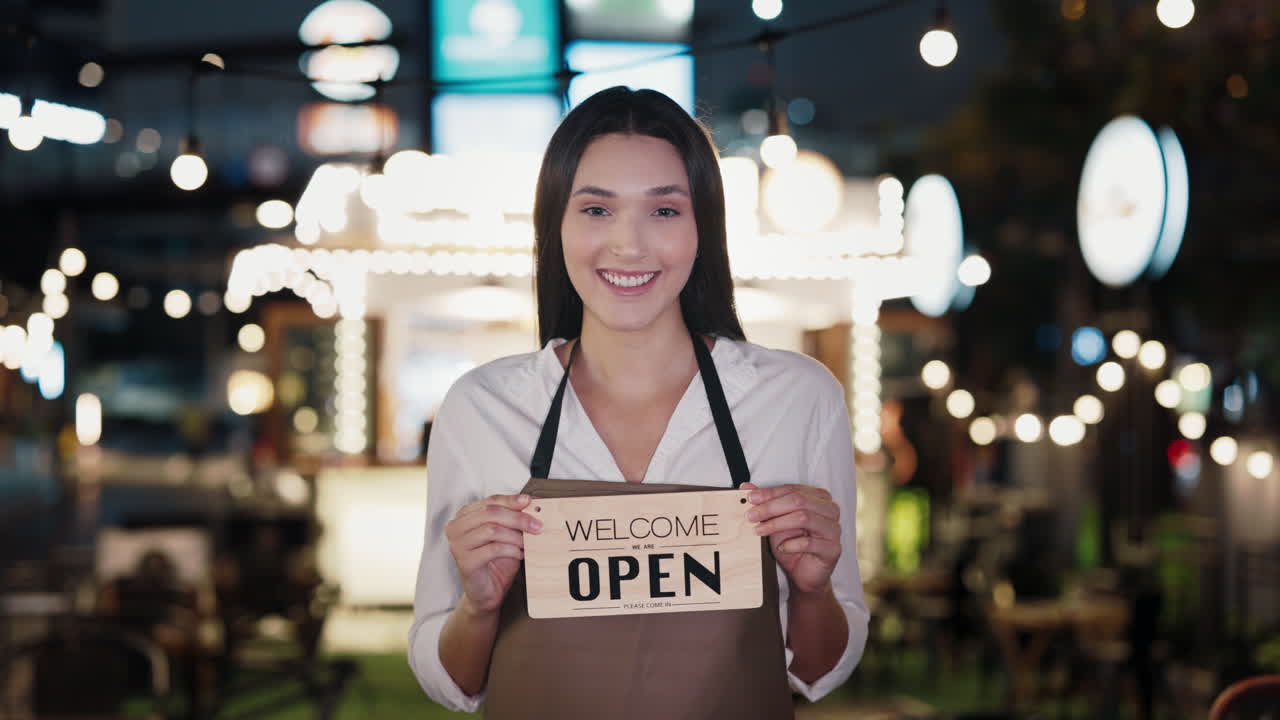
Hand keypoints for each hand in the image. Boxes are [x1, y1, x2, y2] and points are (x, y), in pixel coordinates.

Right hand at [444, 494, 541, 613]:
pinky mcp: (465, 561)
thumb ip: (514, 518)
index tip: (530, 501)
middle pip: (491, 513)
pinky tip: (519, 555)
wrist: (487, 592)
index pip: (491, 501)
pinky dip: (511, 550)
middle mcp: (456, 527)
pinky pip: (493, 549)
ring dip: (515, 536)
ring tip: (527, 544)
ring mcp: (458, 544)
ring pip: (492, 530)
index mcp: (465, 515)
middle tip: (537, 525)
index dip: (512, 500)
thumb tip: (532, 503)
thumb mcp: (507, 534)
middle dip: (518, 518)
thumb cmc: (497, 561)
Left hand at [743, 483, 841, 594]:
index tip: (751, 498)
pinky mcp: (832, 549)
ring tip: (760, 530)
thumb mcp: (775, 521)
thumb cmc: (792, 545)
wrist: (803, 574)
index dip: (770, 493)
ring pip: (804, 518)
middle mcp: (830, 510)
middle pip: (799, 501)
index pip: (792, 489)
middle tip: (752, 515)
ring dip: (777, 524)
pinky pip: (809, 542)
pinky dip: (791, 544)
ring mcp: (834, 529)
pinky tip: (781, 547)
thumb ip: (765, 503)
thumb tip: (747, 487)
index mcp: (819, 498)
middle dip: (771, 507)